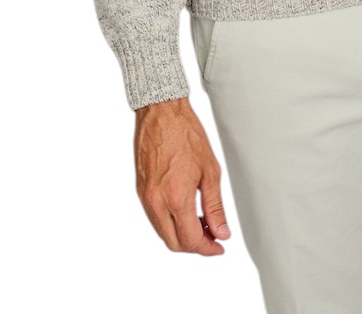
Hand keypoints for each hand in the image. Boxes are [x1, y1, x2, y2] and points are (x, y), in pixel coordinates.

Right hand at [134, 96, 231, 256]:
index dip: (208, 248)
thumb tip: (221, 232)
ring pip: (163, 232)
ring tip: (201, 222)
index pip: (191, 240)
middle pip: (174, 243)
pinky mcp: (140, 189)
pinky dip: (170, 222)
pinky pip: (154, 217)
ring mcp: (145, 197)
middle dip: (194, 246)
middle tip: (212, 237)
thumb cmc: (185, 133)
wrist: (161, 112)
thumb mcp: (210, 170)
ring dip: (181, 234)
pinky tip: (185, 211)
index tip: (219, 246)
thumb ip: (215, 206)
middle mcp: (157, 202)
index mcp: (176, 198)